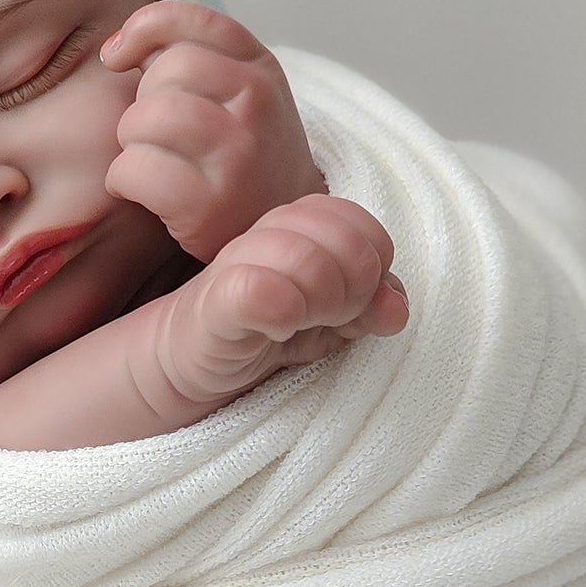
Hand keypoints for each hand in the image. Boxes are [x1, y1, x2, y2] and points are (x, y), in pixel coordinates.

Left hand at [101, 2, 324, 261]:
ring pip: (145, 118)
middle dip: (142, 103)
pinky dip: (123, 180)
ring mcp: (236, 153)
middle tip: (159, 136)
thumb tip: (115, 50)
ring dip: (131, 141)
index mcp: (260, 68)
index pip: (191, 21)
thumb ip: (189, 58)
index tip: (119, 56)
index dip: (143, 29)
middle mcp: (255, 103)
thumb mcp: (238, 94)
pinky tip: (143, 191)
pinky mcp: (209, 203)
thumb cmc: (246, 157)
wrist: (282, 227)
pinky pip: (134, 168)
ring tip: (153, 160)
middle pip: (162, 72)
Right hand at [153, 193, 407, 411]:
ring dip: (321, 304)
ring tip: (302, 326)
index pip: (363, 227)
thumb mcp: (327, 320)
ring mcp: (237, 263)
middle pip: (344, 239)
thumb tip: (397, 308)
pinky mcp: (211, 302)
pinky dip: (280, 311)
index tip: (353, 305)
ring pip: (307, 259)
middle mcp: (270, 232)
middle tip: (330, 318)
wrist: (188, 360)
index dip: (373, 269)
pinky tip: (276, 330)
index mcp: (301, 226)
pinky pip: (255, 290)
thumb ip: (368, 306)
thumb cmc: (260, 331)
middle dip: (354, 288)